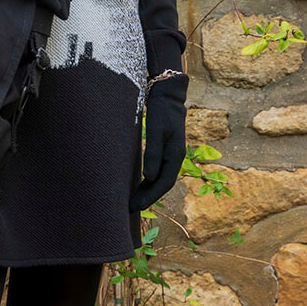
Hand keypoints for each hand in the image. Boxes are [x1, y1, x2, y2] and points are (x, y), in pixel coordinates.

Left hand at [130, 77, 187, 211]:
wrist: (168, 96)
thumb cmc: (161, 111)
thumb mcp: (156, 131)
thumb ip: (153, 154)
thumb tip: (149, 178)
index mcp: (175, 155)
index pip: (164, 183)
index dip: (151, 197)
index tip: (137, 207)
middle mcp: (175, 157)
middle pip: (162, 184)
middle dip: (148, 198)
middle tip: (130, 209)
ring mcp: (171, 154)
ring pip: (160, 178)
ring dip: (148, 191)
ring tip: (133, 202)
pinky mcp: (165, 150)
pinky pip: (157, 170)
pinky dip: (148, 181)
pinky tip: (139, 185)